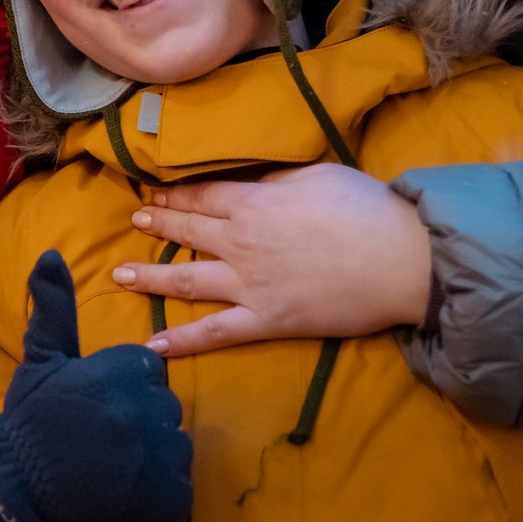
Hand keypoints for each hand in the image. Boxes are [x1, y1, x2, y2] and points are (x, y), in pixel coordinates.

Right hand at [0, 251, 192, 521]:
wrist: (25, 489)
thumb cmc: (33, 419)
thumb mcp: (43, 359)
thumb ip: (56, 308)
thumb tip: (51, 255)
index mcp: (126, 368)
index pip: (148, 368)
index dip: (124, 385)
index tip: (101, 400)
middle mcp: (152, 405)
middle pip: (164, 404)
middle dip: (141, 416)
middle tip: (105, 431)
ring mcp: (165, 451)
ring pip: (175, 441)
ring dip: (152, 450)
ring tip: (116, 458)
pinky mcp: (173, 492)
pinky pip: (179, 481)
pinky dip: (158, 485)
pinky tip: (128, 482)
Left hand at [112, 164, 431, 357]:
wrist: (402, 261)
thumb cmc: (365, 209)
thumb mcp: (314, 175)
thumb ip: (273, 180)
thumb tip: (250, 184)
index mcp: (253, 203)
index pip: (202, 195)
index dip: (176, 193)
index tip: (154, 192)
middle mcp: (240, 243)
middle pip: (189, 230)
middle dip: (159, 222)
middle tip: (135, 219)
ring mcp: (249, 285)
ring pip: (188, 279)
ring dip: (151, 276)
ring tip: (119, 273)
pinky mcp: (267, 321)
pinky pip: (216, 333)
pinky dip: (182, 341)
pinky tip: (152, 346)